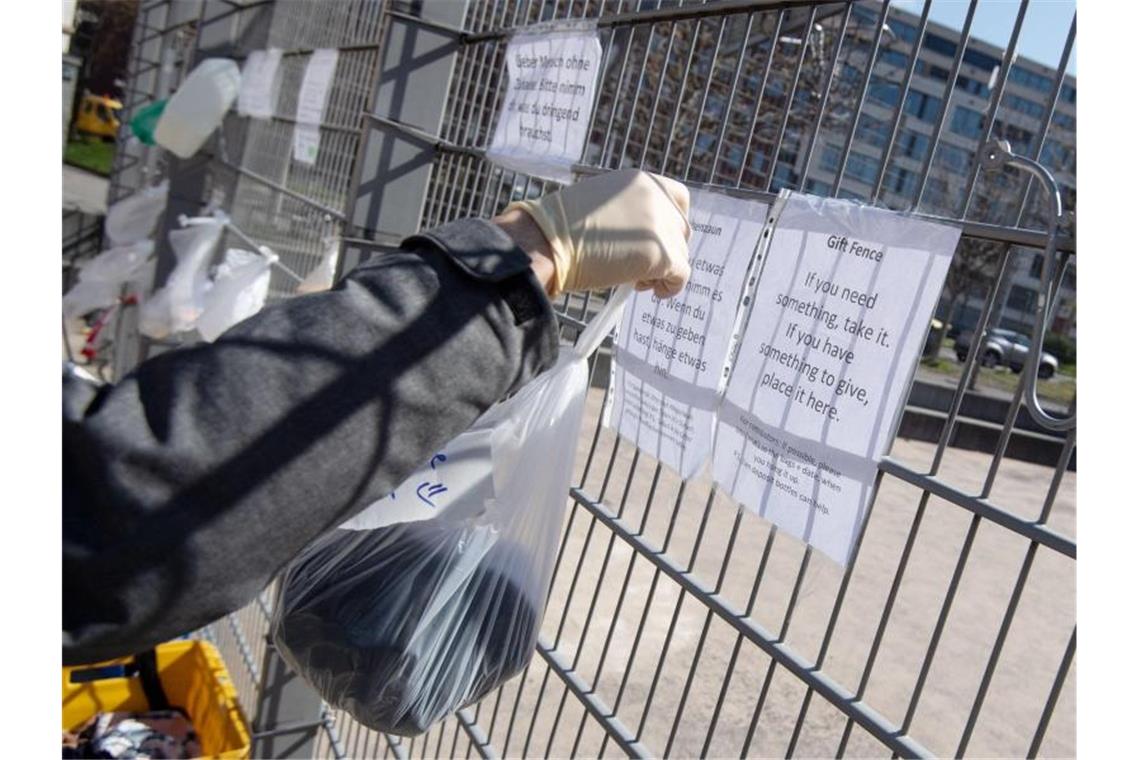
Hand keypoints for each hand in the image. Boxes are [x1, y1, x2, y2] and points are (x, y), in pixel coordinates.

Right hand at [504, 169, 691, 297]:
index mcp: (641, 181)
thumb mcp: (601, 204)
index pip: (678, 198)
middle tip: (642, 267)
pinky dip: (670, 287)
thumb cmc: (560, 229)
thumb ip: (630, 211)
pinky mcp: (662, 253)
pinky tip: (652, 291)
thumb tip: (644, 237)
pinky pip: (681, 275)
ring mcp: (661, 225)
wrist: (546, 242)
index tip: (662, 239)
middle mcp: (656, 198)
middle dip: (666, 251)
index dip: (673, 222)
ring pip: (680, 255)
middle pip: (681, 231)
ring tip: (637, 280)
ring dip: (663, 271)